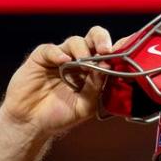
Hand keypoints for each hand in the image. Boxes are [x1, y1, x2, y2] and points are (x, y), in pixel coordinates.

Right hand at [1, 26, 127, 136]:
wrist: (33, 123)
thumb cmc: (60, 115)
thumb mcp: (85, 106)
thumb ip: (97, 87)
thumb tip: (107, 66)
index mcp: (93, 72)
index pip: (108, 54)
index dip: (118, 48)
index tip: (128, 50)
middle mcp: (79, 61)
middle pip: (94, 38)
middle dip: (102, 39)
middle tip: (106, 50)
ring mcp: (61, 57)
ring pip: (75, 41)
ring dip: (82, 50)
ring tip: (84, 64)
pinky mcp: (42, 57)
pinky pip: (51, 49)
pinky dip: (58, 53)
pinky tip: (64, 61)